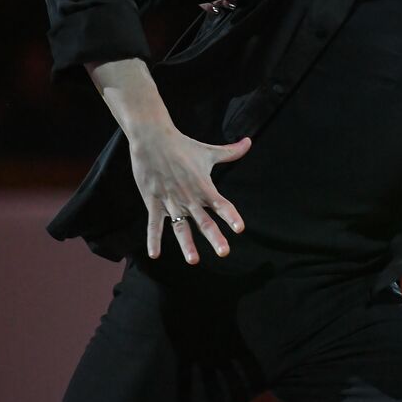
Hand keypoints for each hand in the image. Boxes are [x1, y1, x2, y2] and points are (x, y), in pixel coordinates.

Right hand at [128, 127, 250, 262]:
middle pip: (204, 221)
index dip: (231, 216)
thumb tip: (249, 142)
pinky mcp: (154, 202)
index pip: (222, 205)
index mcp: (204, 187)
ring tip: (193, 260)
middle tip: (224, 252)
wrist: (153, 140)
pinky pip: (154, 224)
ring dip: (186, 244)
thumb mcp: (208, 151)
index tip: (239, 229)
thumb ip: (231, 152)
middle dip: (215, 238)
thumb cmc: (183, 146)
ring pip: (180, 227)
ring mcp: (171, 202)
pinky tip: (154, 255)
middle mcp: (189, 198)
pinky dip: (153, 239)